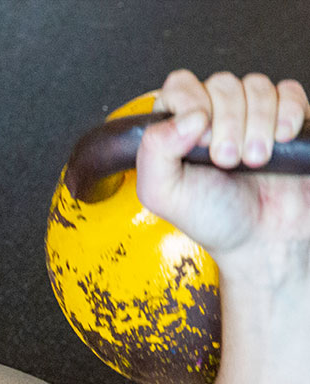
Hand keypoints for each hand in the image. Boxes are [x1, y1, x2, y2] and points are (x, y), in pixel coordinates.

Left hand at [135, 70, 309, 279]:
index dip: (192, 107)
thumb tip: (186, 116)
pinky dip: (288, 113)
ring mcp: (251, 114)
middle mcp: (213, 116)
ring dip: (258, 124)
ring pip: (256, 86)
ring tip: (254, 160)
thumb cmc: (213, 218)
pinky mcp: (286, 117)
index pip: (180, 86)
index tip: (200, 142)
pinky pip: (289, 92)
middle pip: (221, 84)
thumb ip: (154, 151)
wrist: (263, 238)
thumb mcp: (163, 193)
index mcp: (177, 128)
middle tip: (227, 160)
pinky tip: (280, 140)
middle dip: (228, 124)